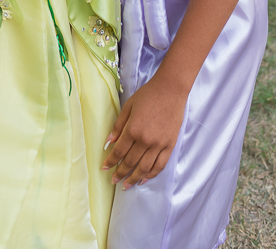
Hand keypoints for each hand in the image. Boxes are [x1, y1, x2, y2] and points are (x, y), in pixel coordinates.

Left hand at [102, 73, 185, 188]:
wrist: (170, 90)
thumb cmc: (147, 95)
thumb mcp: (128, 106)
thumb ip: (118, 126)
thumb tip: (109, 143)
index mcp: (133, 129)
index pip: (119, 151)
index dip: (111, 162)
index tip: (104, 169)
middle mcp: (145, 140)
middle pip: (130, 162)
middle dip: (120, 173)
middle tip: (114, 181)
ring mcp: (159, 145)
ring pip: (144, 168)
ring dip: (134, 178)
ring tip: (127, 185)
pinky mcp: (170, 146)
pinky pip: (160, 165)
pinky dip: (151, 174)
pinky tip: (144, 178)